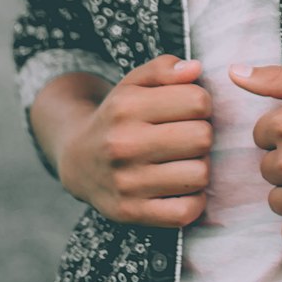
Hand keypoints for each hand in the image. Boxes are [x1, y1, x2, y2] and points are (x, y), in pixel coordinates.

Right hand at [48, 54, 212, 228]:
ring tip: (184, 160)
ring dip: (199, 167)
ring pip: (199, 175)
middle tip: (189, 136)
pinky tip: (182, 187)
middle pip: (202, 138)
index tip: (190, 110)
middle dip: (203, 134)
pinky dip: (193, 201)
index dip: (202, 104)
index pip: (198, 102)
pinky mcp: (130, 212)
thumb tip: (195, 68)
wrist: (78, 160)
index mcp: (127, 107)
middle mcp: (124, 144)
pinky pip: (184, 212)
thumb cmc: (118, 117)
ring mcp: (127, 182)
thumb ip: (165, 68)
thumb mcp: (134, 83)